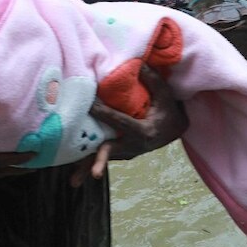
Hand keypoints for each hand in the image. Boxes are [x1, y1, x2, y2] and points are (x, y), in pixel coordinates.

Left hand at [69, 64, 188, 186]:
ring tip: (74, 182)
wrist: (173, 130)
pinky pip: (100, 156)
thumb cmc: (168, 110)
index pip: (120, 122)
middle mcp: (133, 146)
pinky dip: (86, 163)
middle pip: (112, 151)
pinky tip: (73, 174)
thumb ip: (153, 80)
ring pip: (103, 158)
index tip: (89, 105)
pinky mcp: (118, 153)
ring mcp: (125, 152)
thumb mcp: (166, 95)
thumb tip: (138, 63)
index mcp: (144, 132)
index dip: (104, 113)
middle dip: (100, 161)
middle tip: (94, 174)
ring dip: (87, 168)